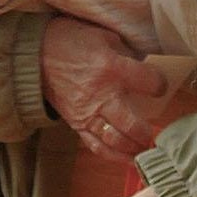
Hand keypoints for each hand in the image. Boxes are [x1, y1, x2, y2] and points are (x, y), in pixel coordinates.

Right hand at [41, 16, 166, 159]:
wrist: (36, 56)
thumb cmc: (72, 42)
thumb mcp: (105, 37)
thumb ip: (125, 55)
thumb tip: (143, 69)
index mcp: (112, 68)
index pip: (148, 82)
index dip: (159, 86)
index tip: (160, 88)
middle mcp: (101, 94)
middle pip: (132, 124)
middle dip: (146, 133)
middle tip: (155, 135)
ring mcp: (87, 113)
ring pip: (115, 140)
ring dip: (133, 149)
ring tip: (144, 151)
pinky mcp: (76, 124)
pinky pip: (96, 146)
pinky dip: (113, 156)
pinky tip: (127, 158)